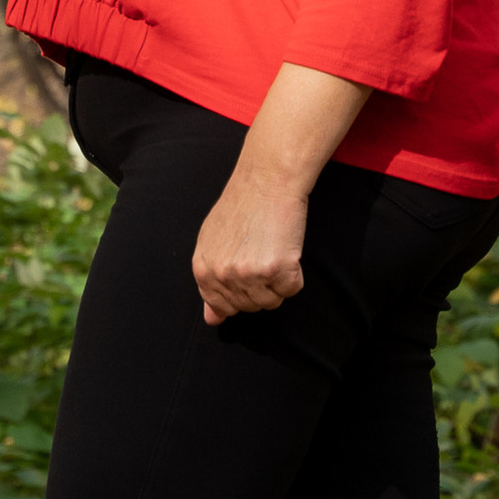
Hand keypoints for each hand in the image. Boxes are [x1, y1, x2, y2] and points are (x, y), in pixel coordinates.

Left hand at [191, 158, 308, 325]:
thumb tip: (211, 319)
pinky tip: (285, 247)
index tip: (246, 267)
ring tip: (272, 247)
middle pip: (249, 306)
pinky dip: (295, 272)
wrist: (267, 179)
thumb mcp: (212, 240)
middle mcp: (223, 276)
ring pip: (272, 301)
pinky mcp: (277, 270)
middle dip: (259, 285)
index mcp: (203, 270)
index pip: (222, 306)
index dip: (239, 290)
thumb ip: (210, 280)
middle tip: (260, 251)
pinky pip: (292, 288)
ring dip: (277, 280)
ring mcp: (249, 275)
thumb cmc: (242, 205)